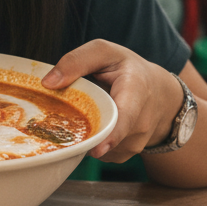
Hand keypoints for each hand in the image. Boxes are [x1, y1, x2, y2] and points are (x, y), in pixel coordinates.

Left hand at [41, 39, 181, 162]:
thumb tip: (48, 83)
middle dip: (82, 132)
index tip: (96, 149)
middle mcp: (141, 122)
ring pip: (100, 148)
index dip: (112, 135)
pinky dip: (91, 142)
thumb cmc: (126, 68)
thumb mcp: (104, 52)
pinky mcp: (127, 153)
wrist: (158, 92)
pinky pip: (101, 153)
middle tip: (68, 118)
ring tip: (87, 114)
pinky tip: (93, 125)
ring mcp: (136, 142)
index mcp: (136, 91)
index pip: (126, 117)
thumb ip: (77, 61)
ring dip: (85, 135)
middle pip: (106, 137)